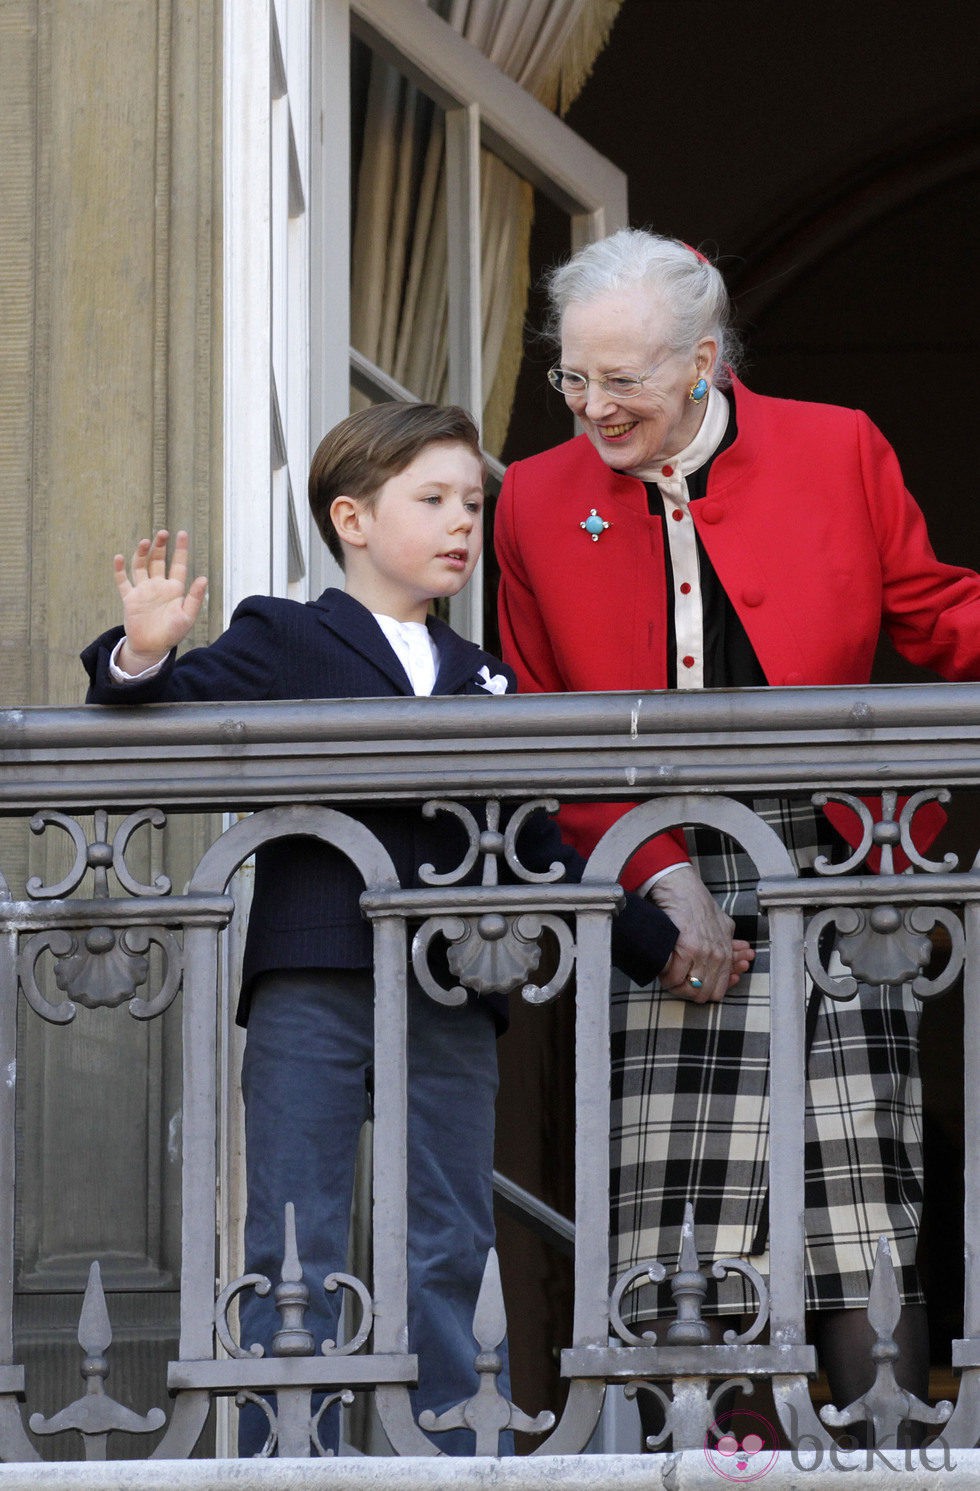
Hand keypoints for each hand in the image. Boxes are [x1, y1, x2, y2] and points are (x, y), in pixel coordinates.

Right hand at [114, 530, 207, 671]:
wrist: (152, 648)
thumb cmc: (172, 633)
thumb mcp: (187, 616)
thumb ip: (195, 598)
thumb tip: (203, 578)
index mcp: (174, 589)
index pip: (178, 564)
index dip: (180, 549)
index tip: (182, 533)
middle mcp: (159, 586)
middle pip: (159, 560)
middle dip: (160, 546)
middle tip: (162, 533)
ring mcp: (143, 591)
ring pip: (141, 566)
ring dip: (142, 553)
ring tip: (145, 542)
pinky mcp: (130, 598)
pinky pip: (123, 581)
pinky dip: (120, 570)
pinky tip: (119, 558)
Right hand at [650, 864, 753, 1002]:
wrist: (683, 890)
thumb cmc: (699, 905)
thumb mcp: (723, 924)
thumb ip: (731, 943)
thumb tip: (742, 954)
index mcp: (726, 954)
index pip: (719, 990)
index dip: (705, 992)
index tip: (695, 986)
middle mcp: (717, 957)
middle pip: (703, 994)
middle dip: (690, 992)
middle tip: (679, 983)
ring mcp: (702, 954)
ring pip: (689, 989)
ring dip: (677, 986)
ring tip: (670, 977)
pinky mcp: (685, 950)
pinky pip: (674, 978)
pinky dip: (666, 978)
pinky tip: (663, 970)